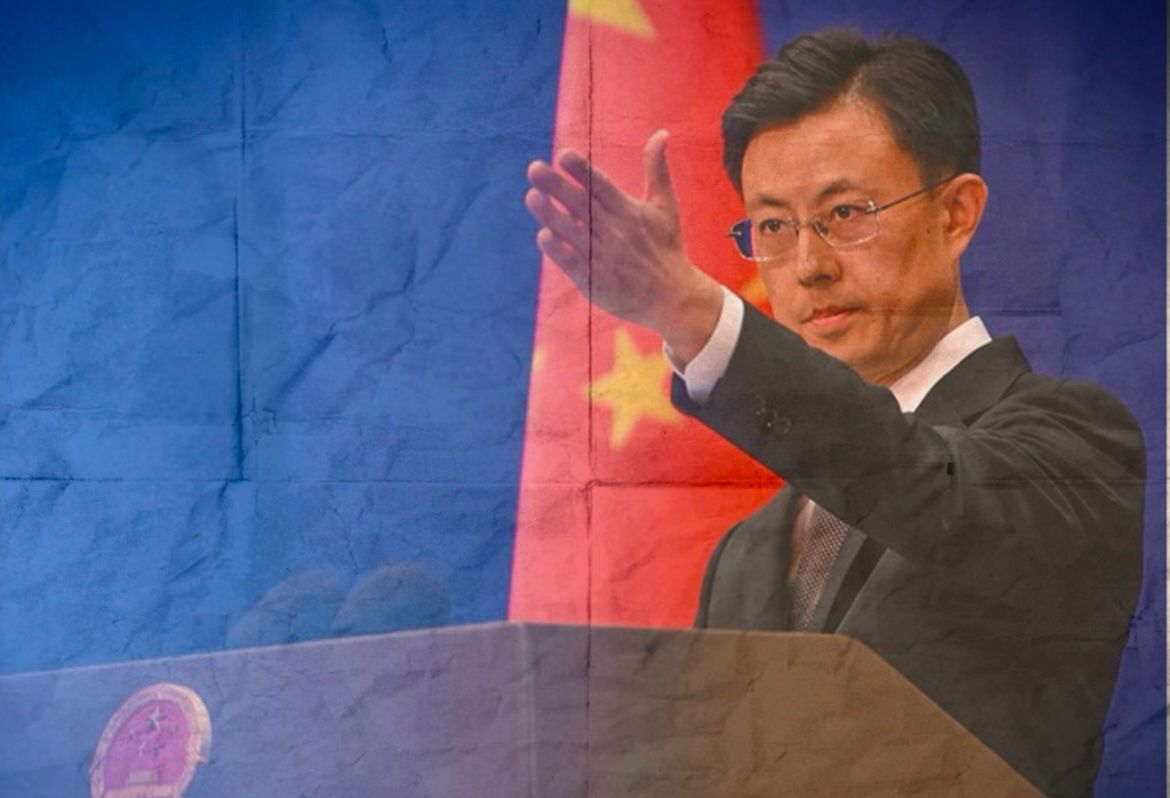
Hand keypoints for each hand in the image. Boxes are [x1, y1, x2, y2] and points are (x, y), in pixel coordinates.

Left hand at [525, 130, 722, 362]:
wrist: (671, 297)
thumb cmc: (666, 247)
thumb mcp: (666, 206)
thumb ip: (657, 169)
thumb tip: (661, 133)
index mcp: (629, 211)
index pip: (602, 186)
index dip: (582, 171)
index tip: (563, 155)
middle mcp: (615, 232)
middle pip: (581, 205)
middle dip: (557, 187)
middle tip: (534, 169)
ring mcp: (603, 257)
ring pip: (572, 232)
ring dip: (550, 214)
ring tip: (532, 196)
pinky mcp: (594, 280)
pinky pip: (572, 262)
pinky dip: (558, 250)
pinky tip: (543, 235)